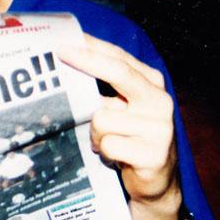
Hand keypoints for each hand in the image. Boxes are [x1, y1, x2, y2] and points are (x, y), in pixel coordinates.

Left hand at [58, 34, 179, 212]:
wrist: (155, 180)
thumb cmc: (128, 136)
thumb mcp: (119, 107)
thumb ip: (102, 88)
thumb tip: (63, 64)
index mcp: (151, 84)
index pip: (119, 58)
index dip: (90, 47)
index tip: (62, 40)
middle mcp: (159, 101)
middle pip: (119, 72)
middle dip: (87, 60)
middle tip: (60, 52)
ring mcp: (159, 128)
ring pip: (102, 118)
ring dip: (96, 133)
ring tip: (108, 141)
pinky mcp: (153, 154)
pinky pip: (108, 145)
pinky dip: (104, 151)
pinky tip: (116, 156)